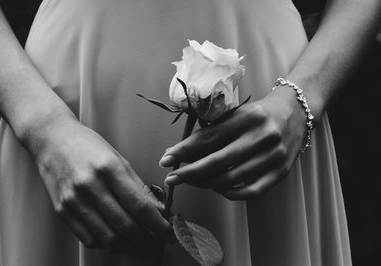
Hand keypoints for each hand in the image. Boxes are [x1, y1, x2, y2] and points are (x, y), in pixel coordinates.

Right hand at [25, 116, 171, 250]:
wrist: (52, 139)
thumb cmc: (87, 145)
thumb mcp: (119, 159)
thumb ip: (138, 186)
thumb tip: (158, 209)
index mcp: (109, 169)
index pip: (139, 206)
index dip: (157, 225)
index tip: (169, 232)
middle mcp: (90, 186)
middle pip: (125, 225)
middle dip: (148, 238)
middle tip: (158, 240)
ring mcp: (73, 200)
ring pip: (108, 238)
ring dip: (130, 246)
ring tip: (142, 243)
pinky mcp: (62, 211)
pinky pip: (89, 238)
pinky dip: (109, 245)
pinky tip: (120, 240)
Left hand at [160, 88, 306, 199]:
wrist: (296, 112)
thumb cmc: (259, 113)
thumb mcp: (236, 114)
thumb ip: (211, 131)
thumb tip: (178, 152)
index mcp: (247, 117)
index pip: (209, 138)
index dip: (184, 151)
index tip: (165, 160)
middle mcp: (262, 137)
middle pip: (218, 162)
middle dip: (189, 172)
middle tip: (171, 177)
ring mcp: (274, 157)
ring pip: (231, 179)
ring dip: (205, 183)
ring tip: (192, 180)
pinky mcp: (281, 173)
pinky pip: (251, 192)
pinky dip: (229, 193)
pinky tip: (217, 188)